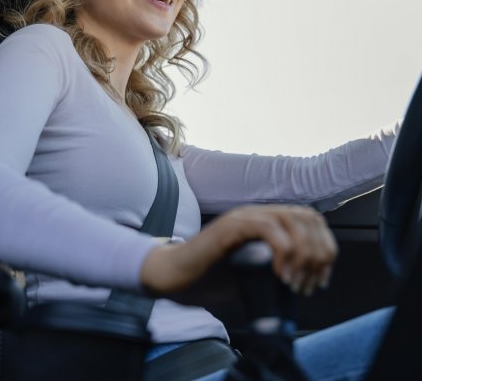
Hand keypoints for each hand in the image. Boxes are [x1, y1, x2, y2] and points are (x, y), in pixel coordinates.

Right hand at [141, 204, 337, 295]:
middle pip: (307, 218)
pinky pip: (267, 227)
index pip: (311, 221)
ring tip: (294, 283)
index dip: (325, 248)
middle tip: (309, 286)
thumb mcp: (254, 277)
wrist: (174, 278)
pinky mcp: (230, 226)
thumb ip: (278, 273)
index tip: (321, 280)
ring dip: (302, 254)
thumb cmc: (210, 279)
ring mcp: (243, 217)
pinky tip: (279, 274)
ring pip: (291, 219)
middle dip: (318, 253)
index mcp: (266, 222)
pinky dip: (282, 251)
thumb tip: (306, 285)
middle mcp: (257, 213)